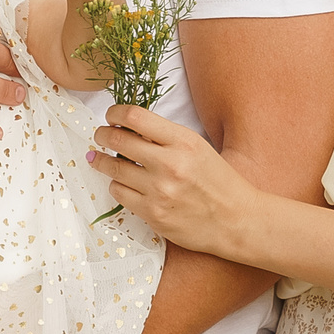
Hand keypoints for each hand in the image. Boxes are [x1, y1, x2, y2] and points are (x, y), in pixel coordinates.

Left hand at [90, 104, 266, 258]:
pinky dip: (117, 184)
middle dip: (102, 134)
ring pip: (113, 168)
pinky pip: (119, 192)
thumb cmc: (219, 182)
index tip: (111, 116)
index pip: (136, 117)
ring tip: (97, 158)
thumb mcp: (198, 147)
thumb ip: (166, 136)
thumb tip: (128, 127)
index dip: (116, 113)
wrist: (236, 220)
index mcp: (183, 141)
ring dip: (101, 160)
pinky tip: (121, 181)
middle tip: (100, 135)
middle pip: (117, 140)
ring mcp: (159, 191)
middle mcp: (170, 164)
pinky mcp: (153, 213)